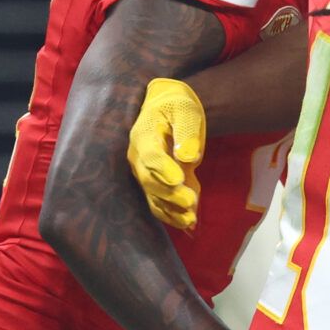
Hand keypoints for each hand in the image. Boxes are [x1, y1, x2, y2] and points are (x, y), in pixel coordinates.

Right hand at [127, 77, 207, 229]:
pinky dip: (173, 215)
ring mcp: (145, 173)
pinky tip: (189, 224)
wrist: (166, 107)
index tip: (178, 178)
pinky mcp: (156, 183)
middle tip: (190, 201)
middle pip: (150, 180)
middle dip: (170, 193)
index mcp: (144, 136)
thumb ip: (187, 131)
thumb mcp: (186, 109)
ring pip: (154, 197)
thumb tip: (188, 156)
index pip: (151, 156)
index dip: (163, 169)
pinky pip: (160, 203)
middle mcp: (139, 158)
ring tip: (190, 220)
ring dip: (171, 210)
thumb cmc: (176, 106)